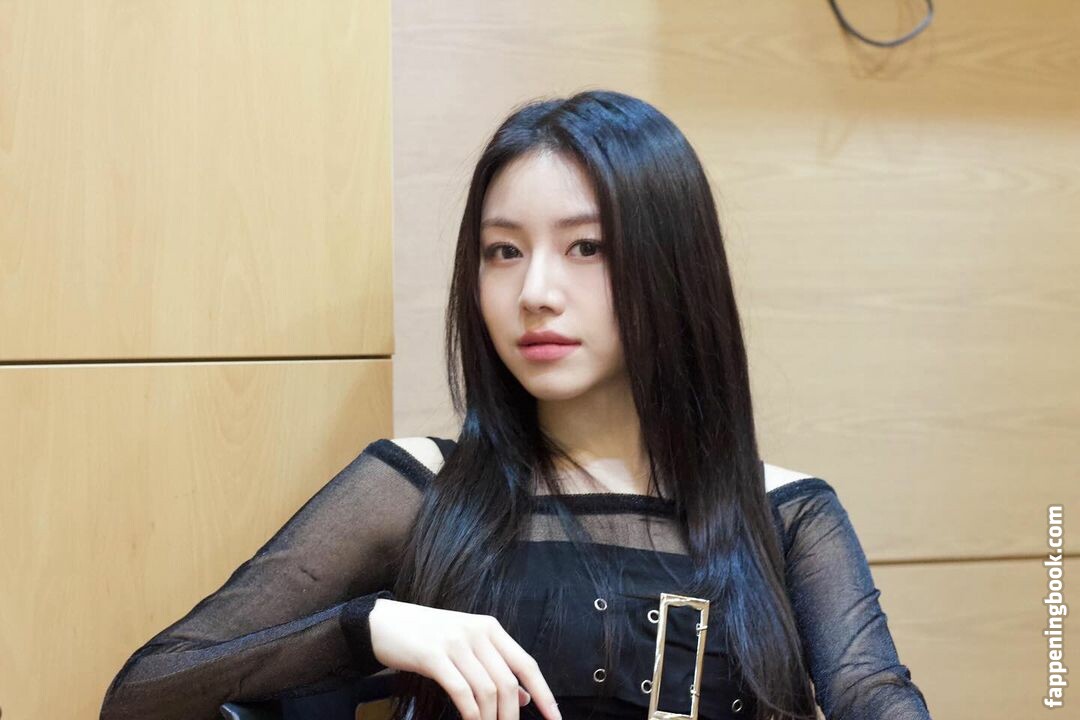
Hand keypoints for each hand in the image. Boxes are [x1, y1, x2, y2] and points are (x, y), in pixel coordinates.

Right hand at [369, 597, 560, 719]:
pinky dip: (471, 714)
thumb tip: (525, 698)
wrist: (384, 622)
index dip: (544, 693)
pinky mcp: (434, 656)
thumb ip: (495, 668)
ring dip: (491, 719)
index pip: (527, 663)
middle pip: (508, 682)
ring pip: (487, 690)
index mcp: (491, 628)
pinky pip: (461, 691)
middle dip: (511, 716)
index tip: (555, 718)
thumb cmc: (428, 637)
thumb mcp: (466, 647)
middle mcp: (478, 632)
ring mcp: (456, 642)